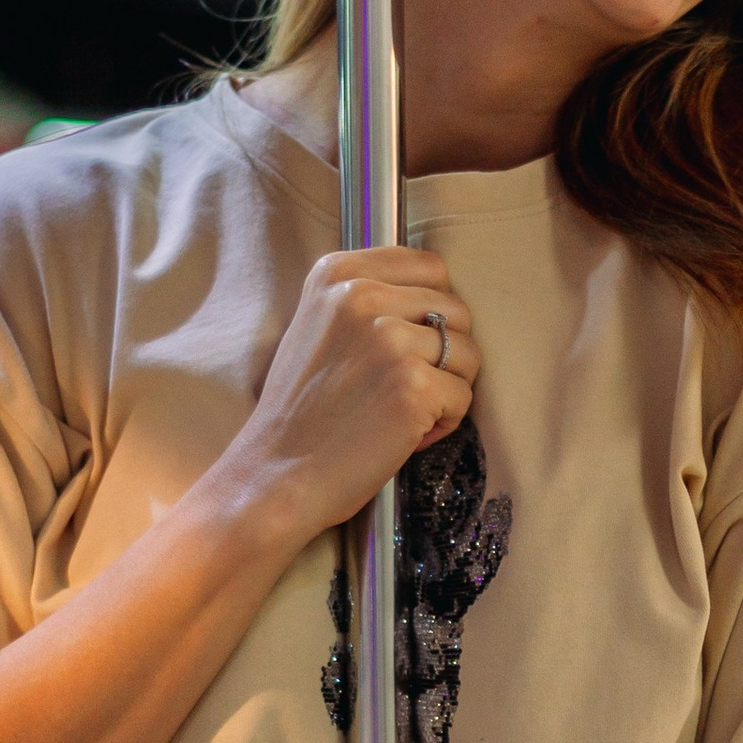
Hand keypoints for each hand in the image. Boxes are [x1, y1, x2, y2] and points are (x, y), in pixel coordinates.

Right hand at [226, 247, 478, 548]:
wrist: (274, 475)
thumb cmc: (301, 411)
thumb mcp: (318, 326)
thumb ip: (368, 299)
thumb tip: (436, 292)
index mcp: (338, 273)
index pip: (430, 267)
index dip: (432, 311)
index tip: (408, 344)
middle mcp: (362, 295)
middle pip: (455, 310)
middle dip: (443, 354)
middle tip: (401, 389)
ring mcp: (389, 340)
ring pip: (467, 353)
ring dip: (446, 389)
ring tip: (400, 412)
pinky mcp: (413, 386)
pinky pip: (463, 397)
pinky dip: (444, 423)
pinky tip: (404, 435)